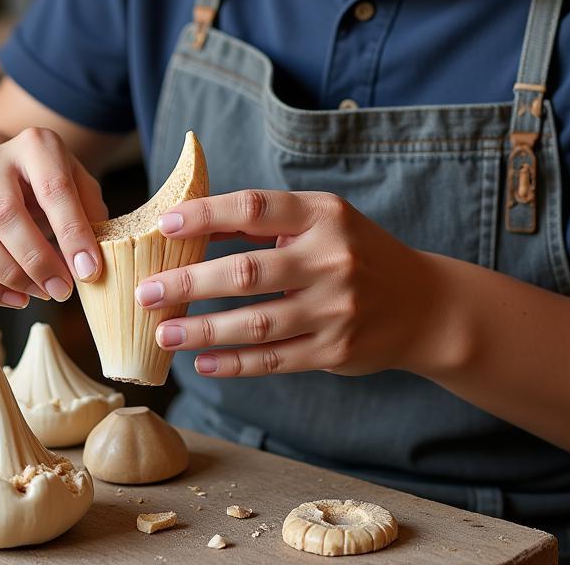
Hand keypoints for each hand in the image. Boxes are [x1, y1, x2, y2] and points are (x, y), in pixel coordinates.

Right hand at [0, 127, 107, 307]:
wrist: (8, 173)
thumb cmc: (52, 183)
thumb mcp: (80, 186)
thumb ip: (90, 217)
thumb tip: (89, 265)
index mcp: (34, 145)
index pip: (53, 189)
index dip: (72, 233)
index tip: (88, 270)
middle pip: (5, 215)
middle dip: (37, 261)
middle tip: (62, 289)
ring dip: (11, 276)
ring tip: (41, 292)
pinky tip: (12, 298)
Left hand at [134, 190, 445, 377]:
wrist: (424, 304)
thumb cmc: (355, 254)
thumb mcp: (321, 222)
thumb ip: (265, 221)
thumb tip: (192, 225)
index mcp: (323, 215)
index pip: (254, 207)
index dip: (206, 215)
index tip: (164, 225)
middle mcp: (331, 258)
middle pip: (246, 272)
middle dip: (189, 283)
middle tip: (146, 292)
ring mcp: (336, 308)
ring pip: (256, 323)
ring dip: (203, 330)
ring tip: (163, 332)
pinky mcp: (336, 350)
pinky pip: (274, 360)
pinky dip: (234, 363)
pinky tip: (201, 362)